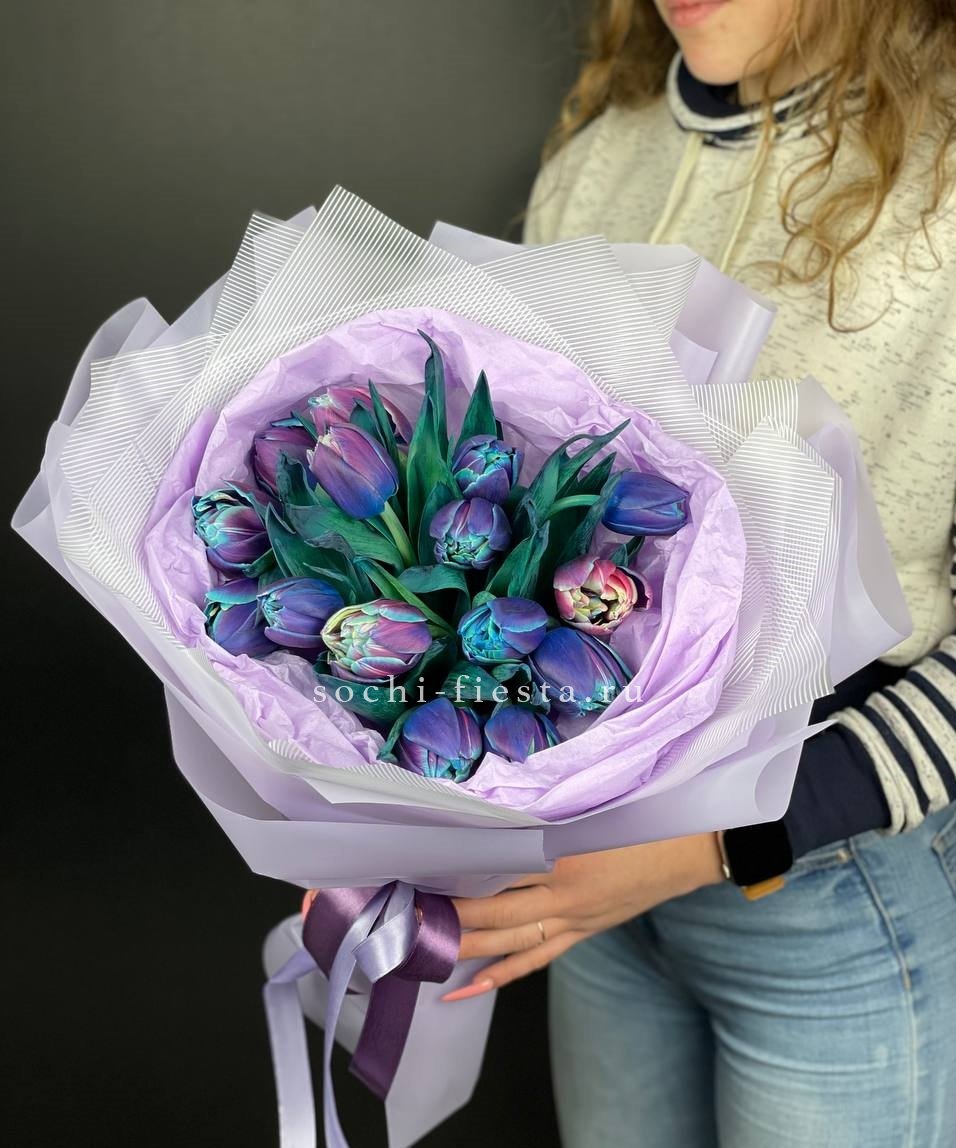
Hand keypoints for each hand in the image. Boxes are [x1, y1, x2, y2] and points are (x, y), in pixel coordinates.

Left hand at [442, 833, 723, 1000]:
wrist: (688, 851)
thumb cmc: (639, 819)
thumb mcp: (590, 810)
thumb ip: (542, 816)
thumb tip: (488, 817)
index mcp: (563, 854)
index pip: (495, 866)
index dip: (455, 869)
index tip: (418, 867)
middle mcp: (562, 893)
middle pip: (493, 909)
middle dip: (447, 913)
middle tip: (404, 912)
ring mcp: (571, 920)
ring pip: (506, 940)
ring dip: (462, 945)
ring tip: (420, 945)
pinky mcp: (580, 934)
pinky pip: (532, 960)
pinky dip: (497, 977)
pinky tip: (463, 988)